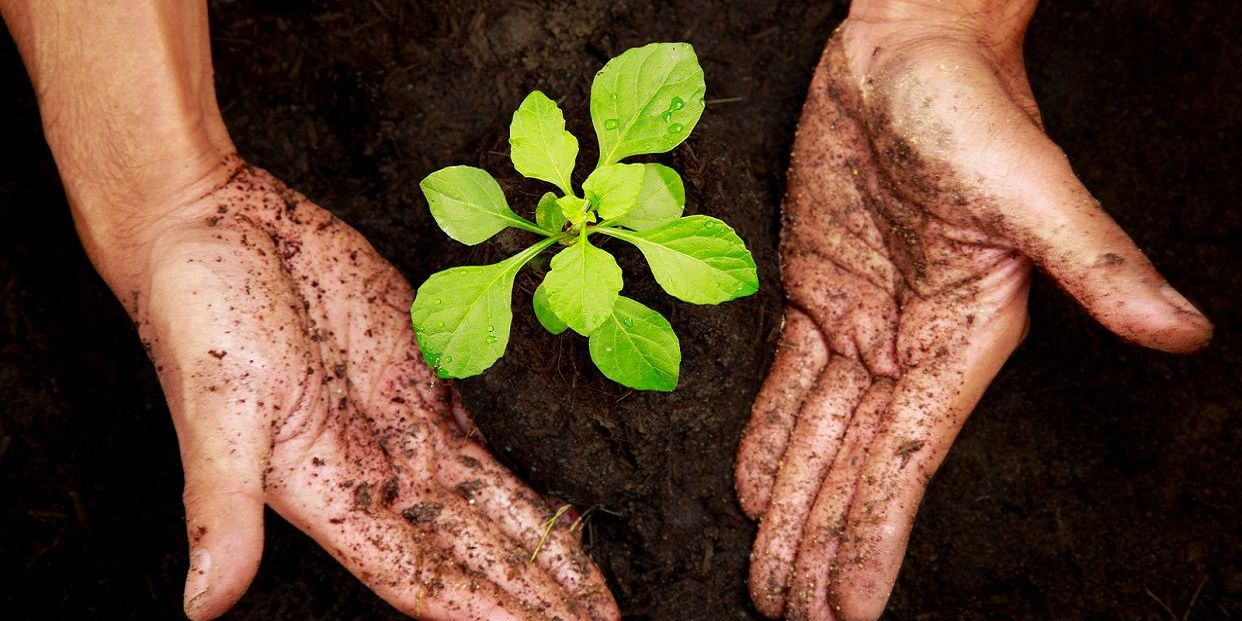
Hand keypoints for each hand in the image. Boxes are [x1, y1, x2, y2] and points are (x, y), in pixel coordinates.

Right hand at [123, 160, 617, 620]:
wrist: (213, 224)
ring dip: (541, 548)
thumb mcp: (215, 407)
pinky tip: (561, 504)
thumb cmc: (197, 312)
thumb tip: (203, 605)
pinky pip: (486, 437)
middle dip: (534, 593)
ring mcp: (403, 421)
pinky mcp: (421, 371)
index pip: (421, 574)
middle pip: (471, 550)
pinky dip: (524, 476)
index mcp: (327, 491)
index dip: (483, 610)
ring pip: (490, 503)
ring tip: (596, 592)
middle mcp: (374, 470)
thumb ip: (219, 507)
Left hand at [734, 4, 1211, 619]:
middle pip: (851, 469)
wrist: (907, 52)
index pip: (905, 466)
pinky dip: (767, 434)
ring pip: (814, 437)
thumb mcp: (1032, 187)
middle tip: (787, 617)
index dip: (873, 540)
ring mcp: (858, 322)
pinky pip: (786, 379)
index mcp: (959, 343)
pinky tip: (753, 486)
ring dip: (790, 508)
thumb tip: (1181, 331)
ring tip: (767, 577)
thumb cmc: (973, 106)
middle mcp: (907, 348)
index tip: (850, 613)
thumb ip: (1095, 264)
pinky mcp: (816, 288)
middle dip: (820, 546)